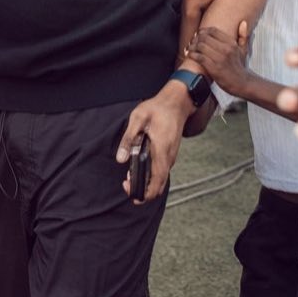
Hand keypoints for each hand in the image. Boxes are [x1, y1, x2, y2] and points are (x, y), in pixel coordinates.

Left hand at [116, 81, 194, 202]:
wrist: (177, 102)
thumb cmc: (158, 109)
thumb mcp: (138, 118)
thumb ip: (128, 139)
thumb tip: (120, 159)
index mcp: (161, 151)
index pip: (157, 182)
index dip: (145, 194)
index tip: (131, 193)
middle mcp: (169, 157)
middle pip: (159, 186)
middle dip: (143, 191)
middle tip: (126, 182)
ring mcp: (171, 157)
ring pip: (160, 179)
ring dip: (146, 182)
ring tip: (130, 174)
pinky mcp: (170, 154)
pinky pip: (161, 171)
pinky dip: (150, 175)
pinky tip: (139, 165)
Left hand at [187, 24, 249, 95]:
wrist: (242, 83)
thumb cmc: (240, 66)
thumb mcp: (243, 50)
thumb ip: (243, 36)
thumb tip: (243, 23)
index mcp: (231, 43)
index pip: (213, 31)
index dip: (203, 31)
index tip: (198, 34)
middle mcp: (226, 49)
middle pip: (204, 37)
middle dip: (195, 39)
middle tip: (191, 42)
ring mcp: (219, 59)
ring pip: (200, 46)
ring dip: (192, 47)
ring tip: (189, 48)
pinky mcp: (214, 68)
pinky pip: (199, 57)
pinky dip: (192, 55)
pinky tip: (189, 55)